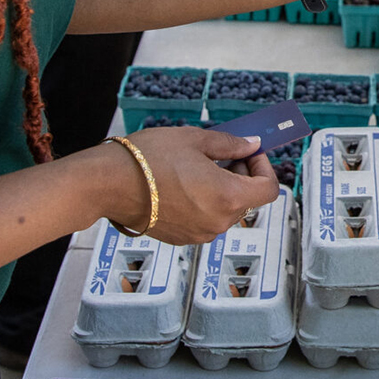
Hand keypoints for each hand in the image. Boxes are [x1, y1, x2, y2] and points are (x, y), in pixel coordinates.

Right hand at [104, 128, 277, 246]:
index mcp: (228, 197)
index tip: (251, 153)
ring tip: (198, 167)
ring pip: (225, 210)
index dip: (264, 167)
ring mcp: (199, 234)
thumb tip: (251, 145)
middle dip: (242, 175)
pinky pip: (205, 220)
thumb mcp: (195, 140)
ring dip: (222, 189)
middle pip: (247, 200)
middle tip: (223, 154)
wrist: (110, 183)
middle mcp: (218, 222)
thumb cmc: (149, 159)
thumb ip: (230, 145)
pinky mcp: (182, 238)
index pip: (268, 189)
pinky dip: (204, 202)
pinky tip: (183, 184)